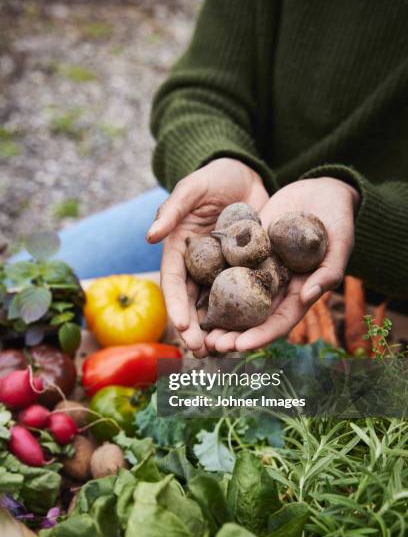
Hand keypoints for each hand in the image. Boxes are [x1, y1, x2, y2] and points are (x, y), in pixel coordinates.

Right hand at [146, 158, 268, 355]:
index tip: (181, 326)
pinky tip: (250, 333)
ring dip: (217, 330)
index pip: (174, 283)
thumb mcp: (192, 188)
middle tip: (201, 352)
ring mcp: (222, 270)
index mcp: (179, 250)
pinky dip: (243, 315)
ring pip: (216, 305)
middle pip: (193, 303)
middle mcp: (198, 266)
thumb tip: (150, 236)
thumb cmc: (214, 177)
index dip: (176, 305)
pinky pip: (244, 294)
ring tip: (223, 351)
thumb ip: (173, 210)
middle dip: (194, 330)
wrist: (246, 174)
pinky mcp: (245, 269)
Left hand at [205, 177, 358, 352]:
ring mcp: (260, 269)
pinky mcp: (246, 251)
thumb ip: (328, 271)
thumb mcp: (340, 243)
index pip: (280, 321)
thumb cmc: (338, 218)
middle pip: (253, 317)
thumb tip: (308, 297)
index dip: (260, 335)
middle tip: (211, 344)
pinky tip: (193, 292)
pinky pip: (227, 269)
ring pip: (236, 298)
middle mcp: (278, 286)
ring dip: (219, 315)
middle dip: (233, 334)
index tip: (240, 346)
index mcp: (301, 291)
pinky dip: (212, 283)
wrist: (321, 190)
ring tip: (197, 328)